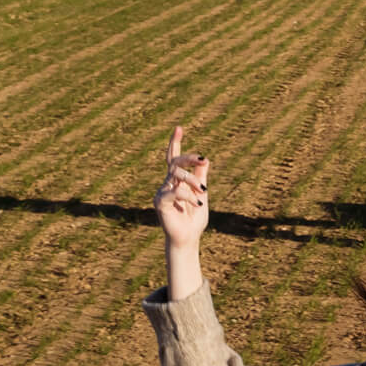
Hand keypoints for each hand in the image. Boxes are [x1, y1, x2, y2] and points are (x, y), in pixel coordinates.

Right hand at [154, 126, 209, 250]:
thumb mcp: (201, 194)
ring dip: (193, 181)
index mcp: (177, 181)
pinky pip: (174, 191)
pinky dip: (188, 195)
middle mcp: (167, 184)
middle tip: (202, 159)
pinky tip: (197, 203)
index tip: (179, 128)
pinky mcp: (160, 202)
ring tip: (203, 193)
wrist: (188, 238)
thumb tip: (205, 159)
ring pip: (176, 174)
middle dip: (189, 157)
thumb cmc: (194, 218)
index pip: (173, 158)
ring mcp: (162, 192)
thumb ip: (201, 178)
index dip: (175, 143)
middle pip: (175, 162)